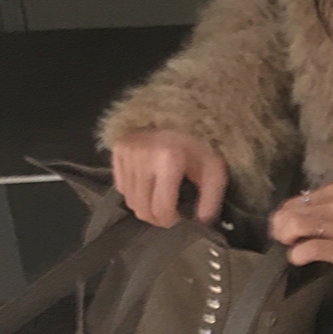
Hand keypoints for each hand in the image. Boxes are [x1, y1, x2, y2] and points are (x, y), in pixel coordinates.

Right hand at [112, 130, 227, 226]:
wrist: (181, 110)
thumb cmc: (201, 141)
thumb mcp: (215, 169)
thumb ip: (211, 199)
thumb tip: (202, 223)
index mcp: (168, 161)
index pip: (160, 208)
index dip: (170, 220)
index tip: (178, 218)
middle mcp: (143, 157)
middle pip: (142, 208)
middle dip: (156, 218)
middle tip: (169, 213)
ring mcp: (127, 153)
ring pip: (129, 200)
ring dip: (144, 206)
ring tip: (159, 199)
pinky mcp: (117, 149)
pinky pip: (121, 186)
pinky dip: (133, 192)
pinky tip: (148, 185)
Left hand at [270, 184, 332, 275]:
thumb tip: (313, 218)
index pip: (297, 200)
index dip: (286, 215)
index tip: (288, 228)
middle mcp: (331, 205)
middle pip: (289, 212)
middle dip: (280, 228)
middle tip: (286, 240)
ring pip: (293, 225)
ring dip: (286, 238)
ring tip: (292, 247)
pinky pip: (307, 249)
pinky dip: (297, 255)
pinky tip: (300, 260)